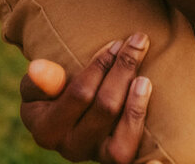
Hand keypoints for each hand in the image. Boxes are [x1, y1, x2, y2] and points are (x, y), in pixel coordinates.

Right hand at [19, 34, 158, 163]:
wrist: (66, 116)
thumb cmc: (52, 93)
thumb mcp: (37, 85)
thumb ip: (39, 80)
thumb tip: (38, 68)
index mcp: (46, 129)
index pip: (80, 93)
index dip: (100, 66)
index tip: (115, 43)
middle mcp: (70, 148)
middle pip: (105, 108)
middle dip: (123, 71)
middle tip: (138, 43)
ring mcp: (95, 156)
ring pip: (121, 138)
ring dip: (136, 106)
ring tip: (145, 79)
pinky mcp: (115, 159)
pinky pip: (131, 160)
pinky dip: (145, 158)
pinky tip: (157, 149)